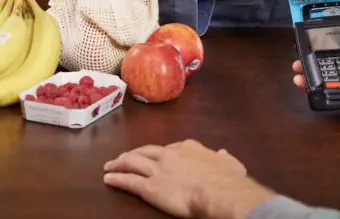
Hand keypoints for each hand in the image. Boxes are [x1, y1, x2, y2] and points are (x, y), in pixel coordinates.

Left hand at [103, 140, 274, 218]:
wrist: (218, 191)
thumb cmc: (227, 180)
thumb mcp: (231, 164)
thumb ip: (224, 159)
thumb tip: (223, 154)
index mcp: (189, 148)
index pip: (171, 147)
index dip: (162, 152)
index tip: (158, 155)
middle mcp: (170, 154)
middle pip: (146, 151)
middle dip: (133, 153)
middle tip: (124, 156)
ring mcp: (158, 170)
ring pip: (133, 163)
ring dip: (119, 163)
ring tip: (110, 165)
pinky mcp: (150, 187)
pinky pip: (129, 182)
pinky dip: (117, 179)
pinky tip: (108, 179)